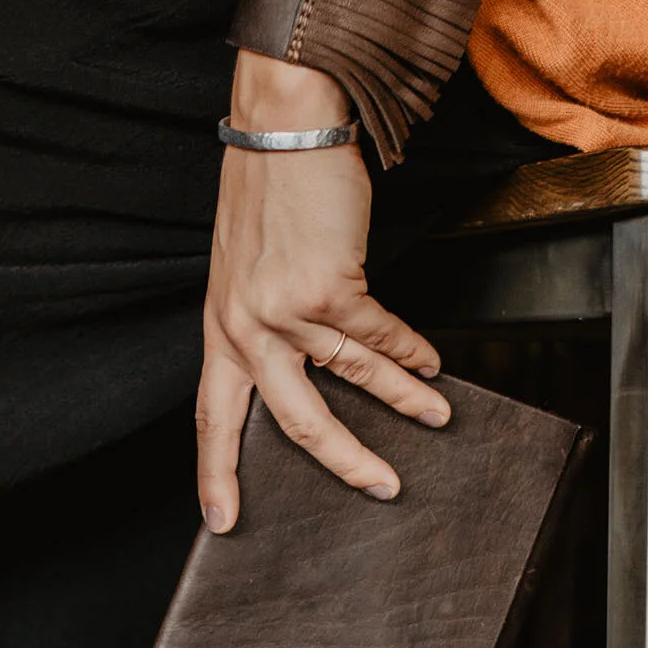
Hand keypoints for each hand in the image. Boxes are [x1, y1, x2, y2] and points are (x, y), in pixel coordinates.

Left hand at [196, 52, 448, 530]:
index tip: (221, 521)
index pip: (212, 416)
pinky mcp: (327, 286)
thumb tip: (308, 366)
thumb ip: (264, 322)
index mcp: (220, 327)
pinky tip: (431, 362)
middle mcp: (245, 326)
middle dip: (343, 461)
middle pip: (293, 420)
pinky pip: (379, 334)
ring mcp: (284, 309)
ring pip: (352, 378)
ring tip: (435, 417)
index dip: (215, 472)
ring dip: (402, 400)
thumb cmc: (268, 191)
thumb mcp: (244, 269)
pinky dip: (411, 351)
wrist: (286, 127)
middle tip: (380, 488)